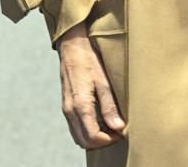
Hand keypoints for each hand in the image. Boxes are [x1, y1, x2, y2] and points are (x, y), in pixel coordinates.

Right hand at [57, 23, 125, 147]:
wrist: (72, 45)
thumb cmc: (89, 60)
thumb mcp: (103, 81)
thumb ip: (110, 106)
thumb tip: (118, 127)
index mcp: (80, 105)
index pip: (92, 137)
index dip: (108, 140)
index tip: (121, 132)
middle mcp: (70, 110)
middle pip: (83, 141)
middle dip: (101, 142)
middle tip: (116, 132)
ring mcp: (66, 108)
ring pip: (78, 135)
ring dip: (93, 137)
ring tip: (110, 126)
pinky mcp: (66, 104)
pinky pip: (75, 126)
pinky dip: (87, 130)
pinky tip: (100, 119)